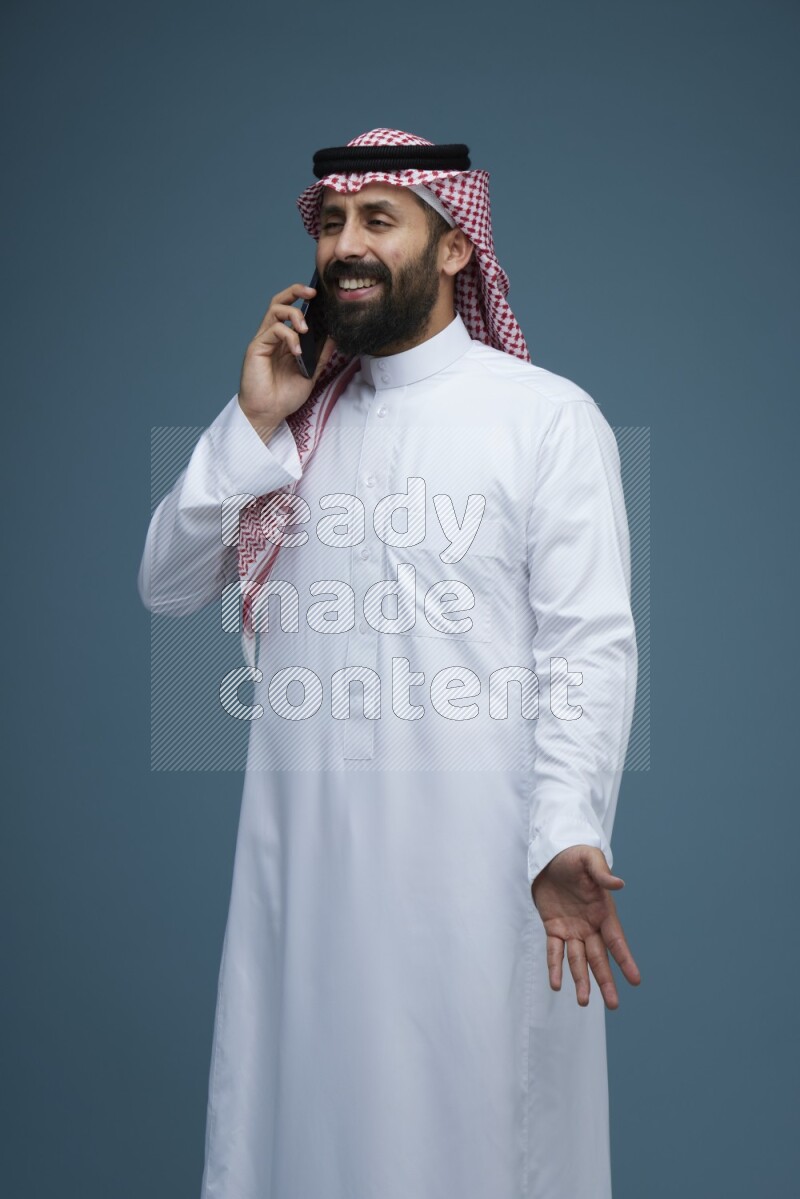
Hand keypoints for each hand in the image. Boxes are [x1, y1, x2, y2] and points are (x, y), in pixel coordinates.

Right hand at [238, 283, 334, 441]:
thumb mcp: (311, 374)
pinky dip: (289, 336)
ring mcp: (264, 340)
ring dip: (294, 314)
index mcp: (284, 340)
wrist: (269, 414)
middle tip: (312, 292)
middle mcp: (272, 336)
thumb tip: (334, 338)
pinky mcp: (256, 348)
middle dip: (296, 291)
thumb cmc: (284, 396)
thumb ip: (321, 356)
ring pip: (275, 310)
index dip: (303, 298)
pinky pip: (273, 330)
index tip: (320, 296)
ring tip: (305, 329)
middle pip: (280, 301)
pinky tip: (297, 351)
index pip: (291, 309)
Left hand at [531, 845, 640, 1008]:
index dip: (625, 960)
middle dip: (606, 980)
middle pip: (599, 957)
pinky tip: (556, 985)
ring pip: (578, 960)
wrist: (551, 853)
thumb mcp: (589, 859)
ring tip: (584, 1002)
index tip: (636, 980)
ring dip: (581, 980)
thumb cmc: (575, 854)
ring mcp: (572, 928)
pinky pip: (554, 951)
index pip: (616, 940)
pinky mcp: (554, 927)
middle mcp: (590, 925)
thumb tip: (619, 884)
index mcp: (603, 911)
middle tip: (614, 1005)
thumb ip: (602, 873)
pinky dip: (555, 967)